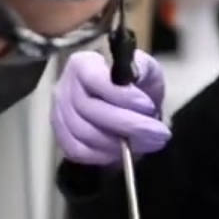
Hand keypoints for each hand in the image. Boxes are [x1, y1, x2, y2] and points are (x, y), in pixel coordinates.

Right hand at [52, 49, 170, 165]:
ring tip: (148, 142)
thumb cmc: (134, 85)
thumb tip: (134, 77)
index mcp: (83, 64)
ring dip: (120, 143)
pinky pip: (79, 151)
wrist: (127, 106)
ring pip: (86, 134)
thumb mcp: (144, 69)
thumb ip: (141, 68)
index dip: (121, 95)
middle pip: (91, 110)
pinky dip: (104, 155)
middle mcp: (65, 88)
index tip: (148, 106)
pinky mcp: (62, 138)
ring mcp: (60, 115)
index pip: (94, 79)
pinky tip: (123, 152)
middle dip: (129, 124)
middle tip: (158, 132)